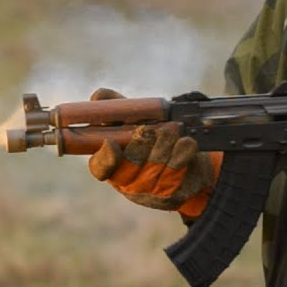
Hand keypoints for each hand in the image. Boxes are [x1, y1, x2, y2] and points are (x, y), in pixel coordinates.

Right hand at [87, 87, 215, 216]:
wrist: (187, 163)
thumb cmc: (150, 141)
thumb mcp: (131, 123)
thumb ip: (114, 109)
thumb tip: (98, 96)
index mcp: (111, 165)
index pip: (100, 168)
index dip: (105, 157)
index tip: (111, 143)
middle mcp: (128, 182)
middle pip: (131, 165)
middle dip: (142, 142)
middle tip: (150, 127)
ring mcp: (151, 190)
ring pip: (156, 165)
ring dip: (164, 142)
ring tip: (172, 127)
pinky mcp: (175, 190)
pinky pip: (178, 168)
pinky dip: (183, 150)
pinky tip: (186, 141)